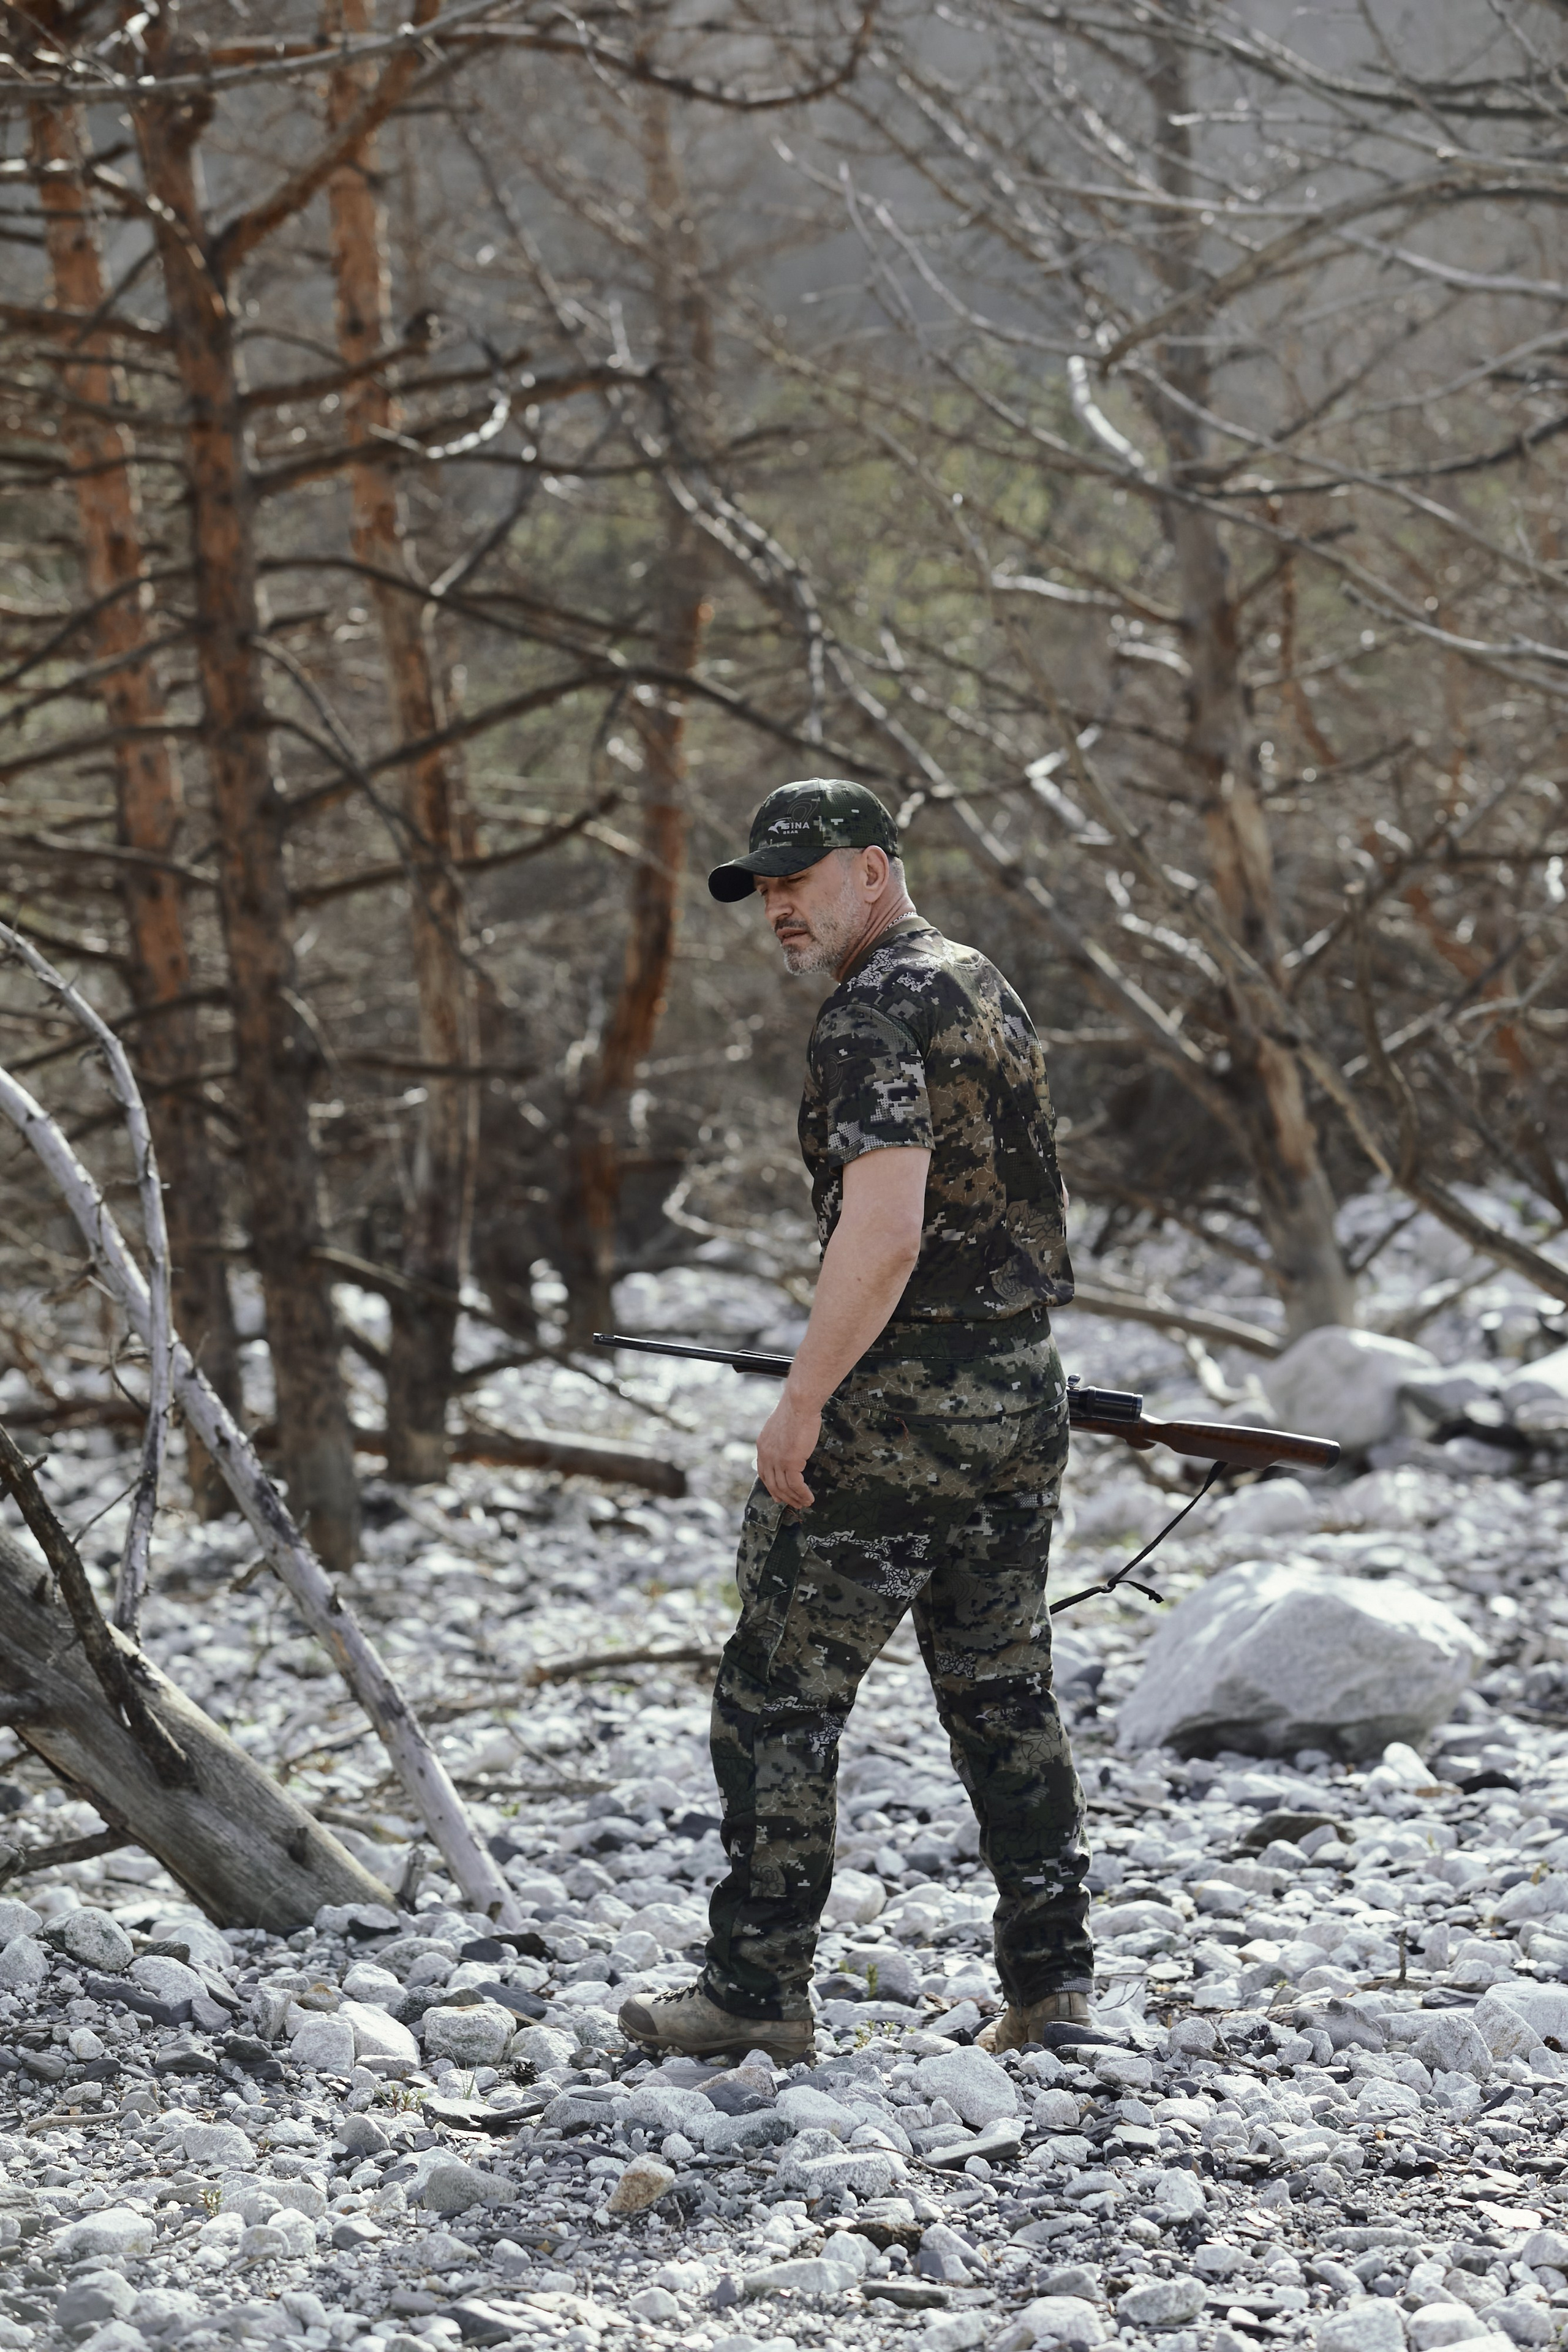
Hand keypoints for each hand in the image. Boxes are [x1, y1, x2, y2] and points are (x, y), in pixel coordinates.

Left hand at [756, 1387, 821, 1509]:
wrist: (799, 1404)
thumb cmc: (795, 1410)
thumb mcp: (780, 1427)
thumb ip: (780, 1440)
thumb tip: (788, 1447)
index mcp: (762, 1446)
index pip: (763, 1472)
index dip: (770, 1486)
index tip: (778, 1495)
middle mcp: (766, 1455)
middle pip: (772, 1484)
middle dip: (783, 1497)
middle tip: (793, 1504)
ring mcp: (777, 1460)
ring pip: (784, 1487)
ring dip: (795, 1498)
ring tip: (804, 1504)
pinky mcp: (790, 1462)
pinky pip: (796, 1484)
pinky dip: (802, 1493)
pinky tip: (809, 1497)